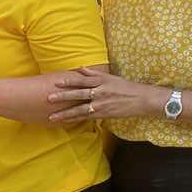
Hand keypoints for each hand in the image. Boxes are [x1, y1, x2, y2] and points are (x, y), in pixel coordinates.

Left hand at [47, 65, 162, 124]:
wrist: (143, 99)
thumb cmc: (127, 87)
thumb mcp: (111, 78)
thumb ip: (94, 74)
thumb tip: (80, 69)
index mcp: (102, 81)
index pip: (82, 80)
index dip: (69, 81)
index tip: (56, 81)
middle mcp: (101, 91)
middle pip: (79, 93)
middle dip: (63, 97)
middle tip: (49, 98)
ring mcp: (102, 104)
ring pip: (80, 109)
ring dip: (66, 113)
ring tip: (52, 116)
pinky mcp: (104, 114)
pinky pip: (87, 117)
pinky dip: (76, 119)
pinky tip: (66, 122)